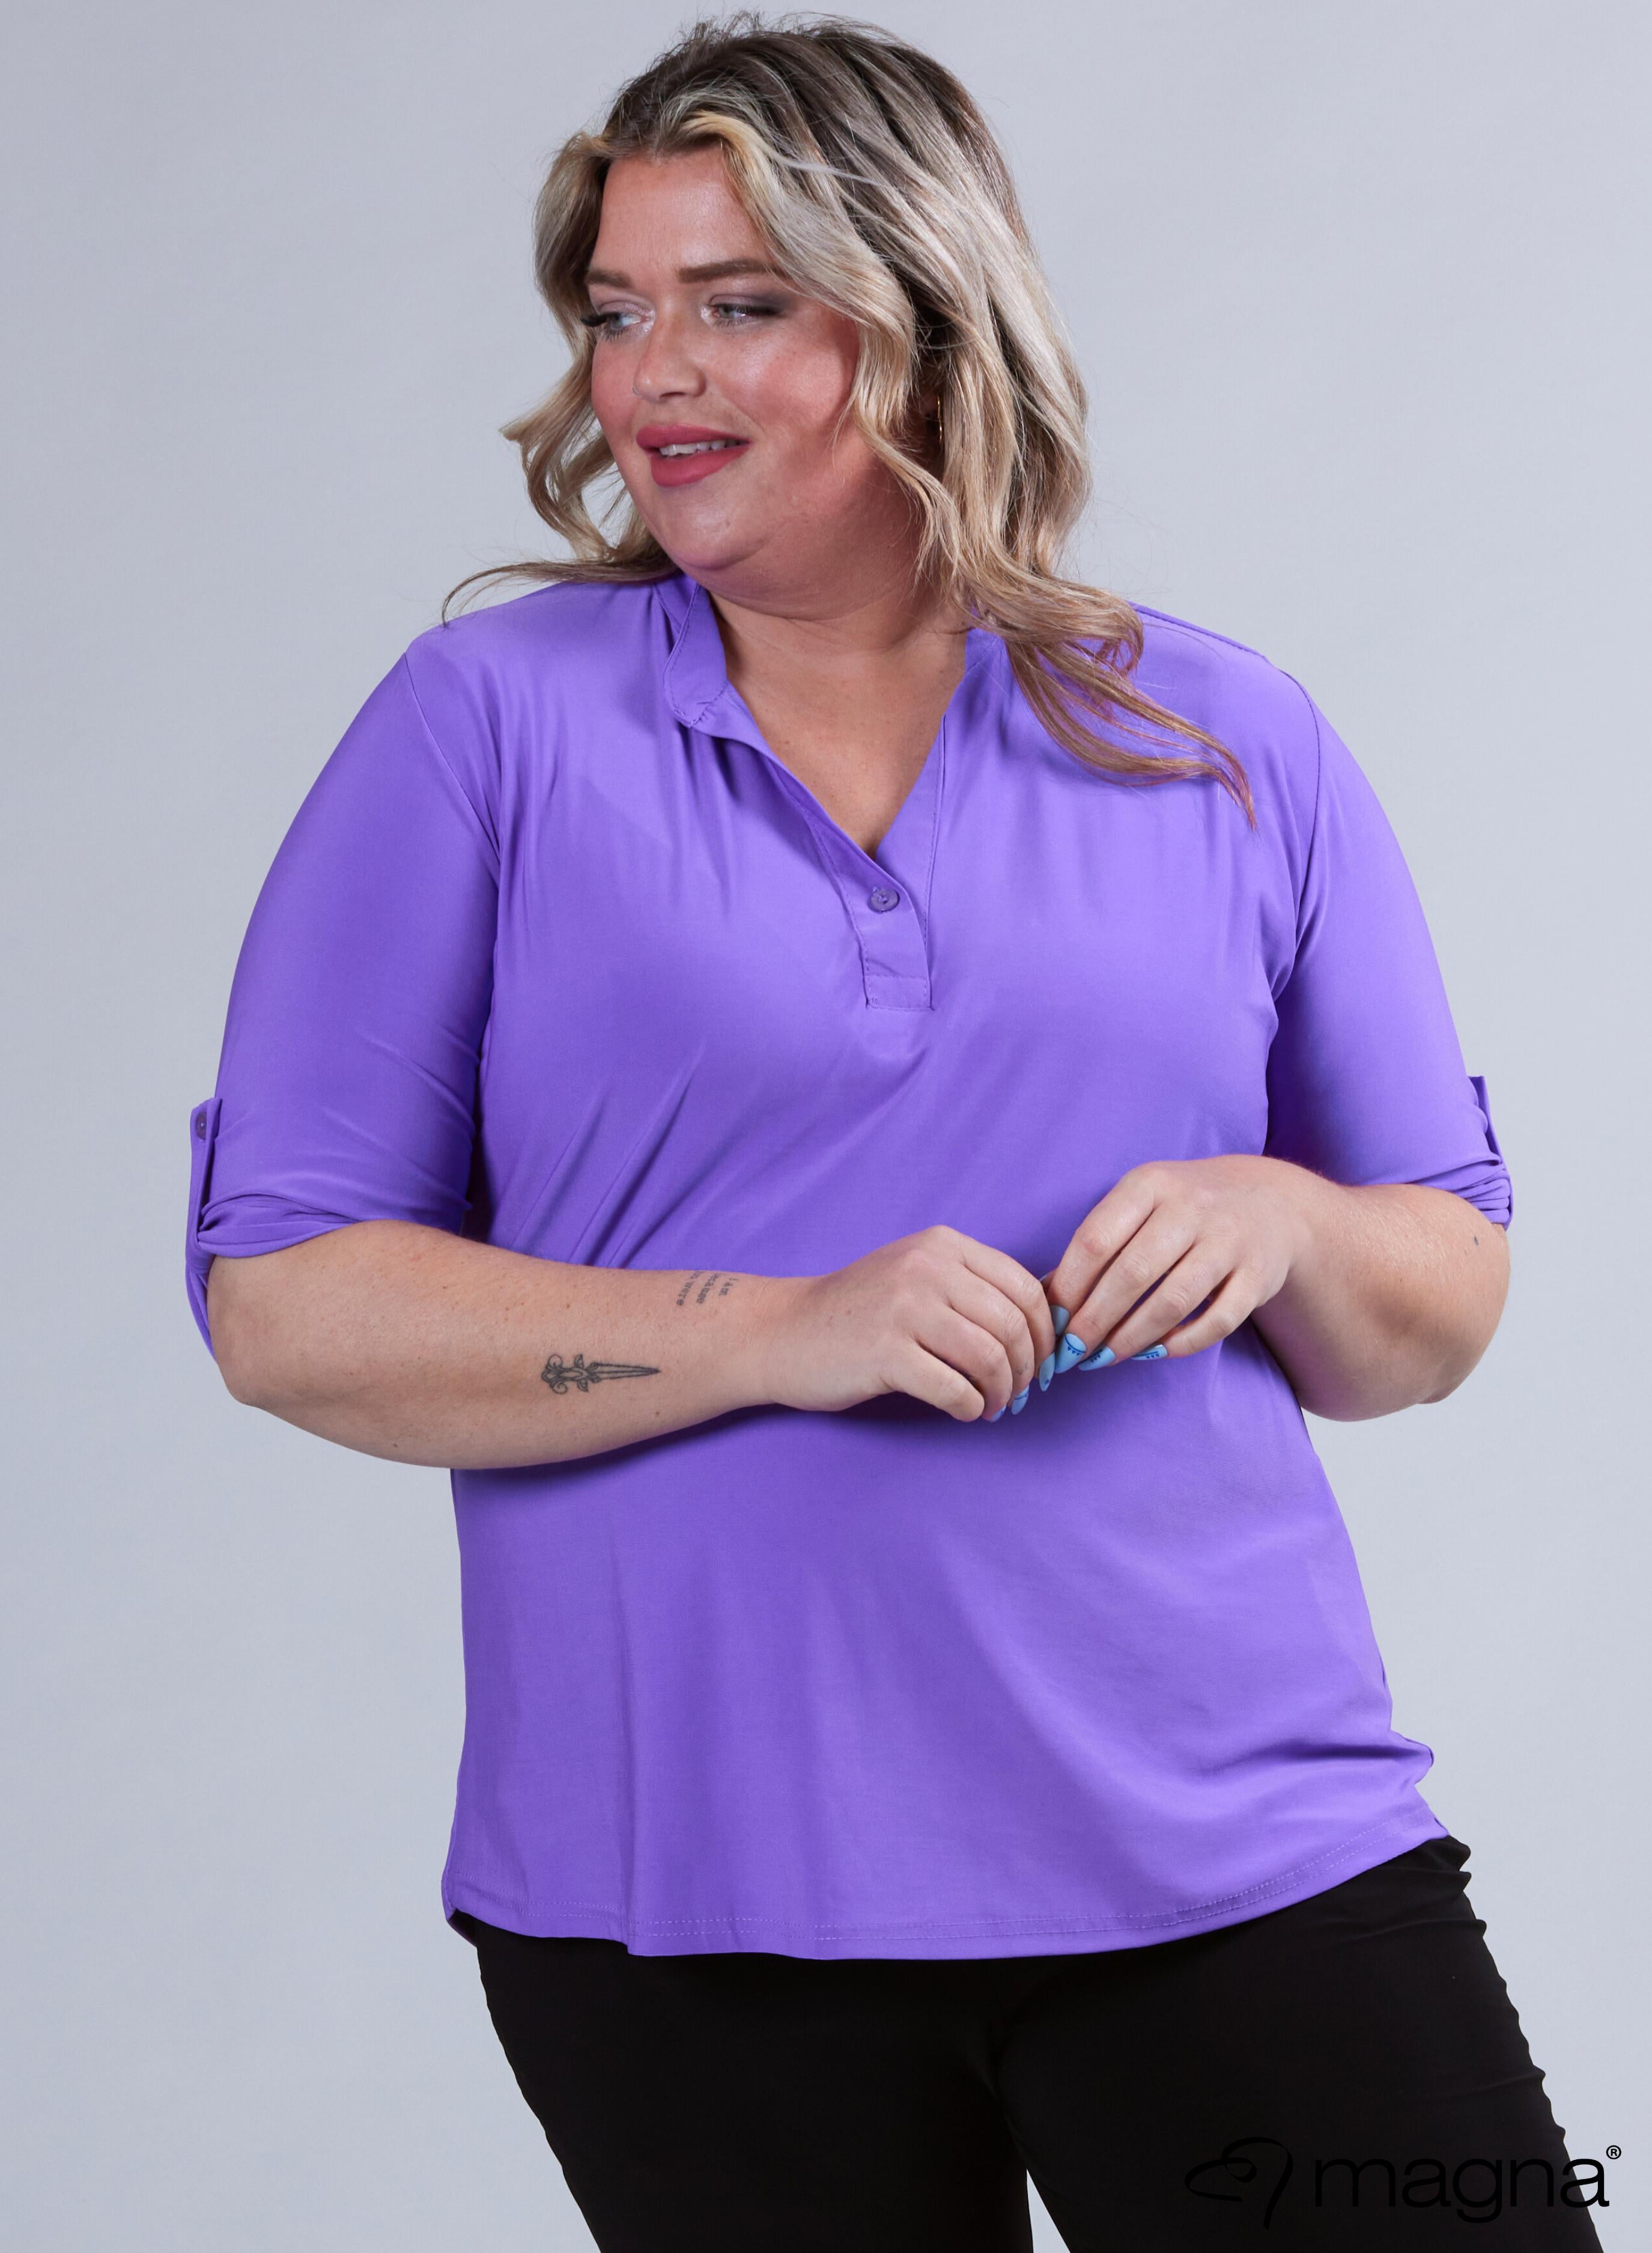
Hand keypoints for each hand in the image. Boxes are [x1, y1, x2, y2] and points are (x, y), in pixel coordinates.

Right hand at [761, 1226, 1059, 1422]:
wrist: (783, 1331)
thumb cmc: (858, 1312)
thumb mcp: (917, 1276)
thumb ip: (972, 1287)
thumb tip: (1048, 1324)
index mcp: (942, 1245)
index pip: (1025, 1288)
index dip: (1044, 1334)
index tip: (1041, 1364)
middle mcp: (927, 1268)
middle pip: (1013, 1326)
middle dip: (1028, 1370)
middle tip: (1019, 1394)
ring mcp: (905, 1308)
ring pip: (991, 1358)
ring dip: (1002, 1393)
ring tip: (992, 1406)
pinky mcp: (886, 1352)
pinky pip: (955, 1389)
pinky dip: (970, 1408)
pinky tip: (963, 1411)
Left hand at [1040, 1156, 1320, 1381]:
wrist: (1269, 1202)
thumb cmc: (1183, 1210)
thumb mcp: (1139, 1205)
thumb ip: (1096, 1244)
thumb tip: (1046, 1297)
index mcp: (1150, 1185)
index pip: (1096, 1240)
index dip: (1069, 1288)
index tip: (1051, 1322)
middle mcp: (1192, 1207)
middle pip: (1131, 1275)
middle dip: (1094, 1322)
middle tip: (1071, 1353)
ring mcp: (1229, 1241)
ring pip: (1173, 1302)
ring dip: (1131, 1339)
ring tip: (1105, 1358)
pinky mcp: (1258, 1276)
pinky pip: (1216, 1322)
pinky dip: (1181, 1344)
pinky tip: (1154, 1352)